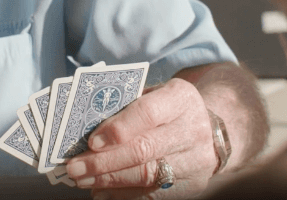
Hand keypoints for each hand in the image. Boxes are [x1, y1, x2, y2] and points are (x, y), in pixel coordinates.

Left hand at [65, 77, 217, 198]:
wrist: (210, 131)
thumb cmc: (169, 110)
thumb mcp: (155, 96)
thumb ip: (127, 107)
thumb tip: (86, 130)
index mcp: (181, 98)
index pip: (148, 113)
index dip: (119, 128)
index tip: (92, 142)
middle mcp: (193, 129)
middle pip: (145, 149)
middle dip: (105, 162)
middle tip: (75, 167)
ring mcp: (197, 160)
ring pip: (147, 175)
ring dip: (109, 181)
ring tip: (83, 180)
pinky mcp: (193, 185)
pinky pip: (154, 194)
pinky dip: (124, 195)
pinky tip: (102, 192)